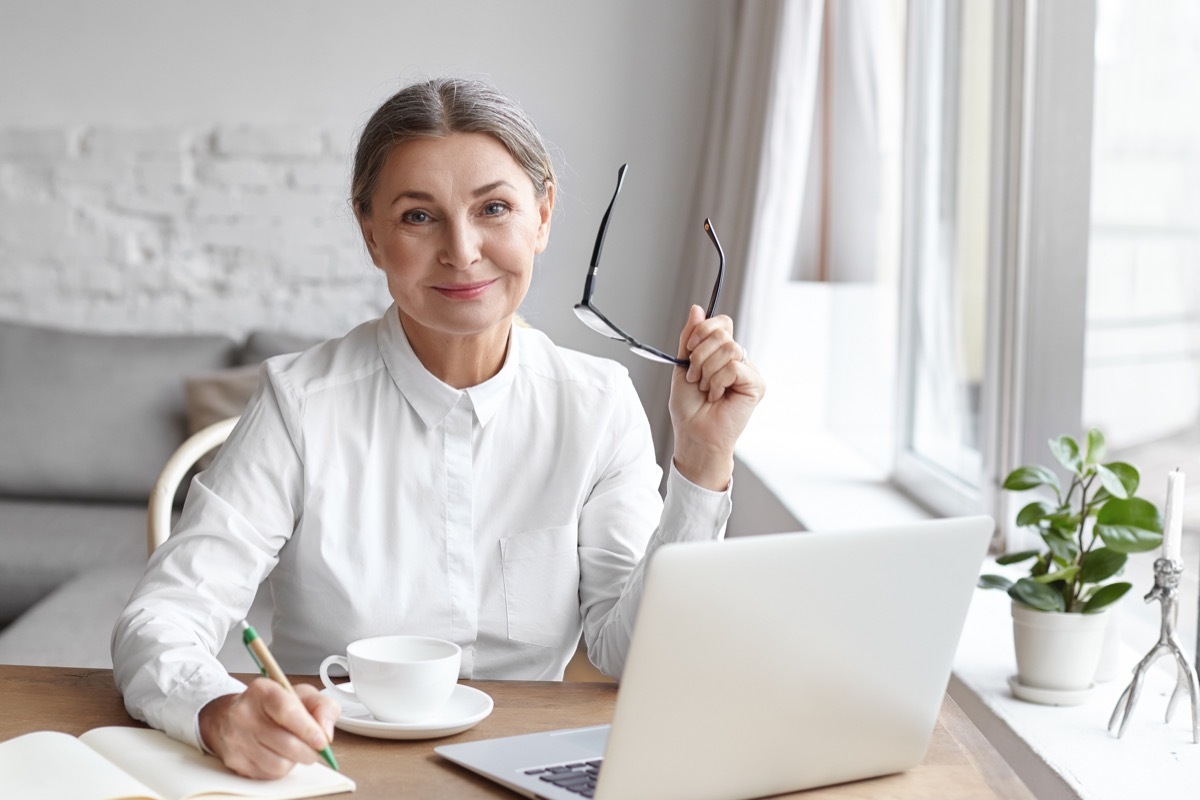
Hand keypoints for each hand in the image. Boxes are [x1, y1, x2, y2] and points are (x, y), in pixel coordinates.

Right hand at [199, 678, 339, 778]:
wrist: (232, 716)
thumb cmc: (274, 705)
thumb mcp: (303, 695)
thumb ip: (323, 707)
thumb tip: (326, 733)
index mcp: (263, 691)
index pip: (286, 711)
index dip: (307, 729)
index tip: (322, 741)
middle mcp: (244, 714)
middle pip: (286, 743)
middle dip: (309, 750)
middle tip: (316, 748)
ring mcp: (236, 739)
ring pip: (279, 763)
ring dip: (295, 760)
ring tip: (294, 748)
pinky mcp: (234, 761)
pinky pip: (268, 774)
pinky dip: (281, 768)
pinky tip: (278, 754)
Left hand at [668, 305, 764, 490]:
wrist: (694, 433)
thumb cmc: (689, 407)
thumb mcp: (682, 365)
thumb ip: (690, 337)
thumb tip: (697, 309)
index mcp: (721, 353)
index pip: (721, 323)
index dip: (703, 330)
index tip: (689, 349)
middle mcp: (738, 359)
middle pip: (722, 333)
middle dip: (699, 355)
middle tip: (695, 377)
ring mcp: (748, 371)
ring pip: (728, 349)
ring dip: (707, 371)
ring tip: (706, 389)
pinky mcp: (756, 384)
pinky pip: (734, 367)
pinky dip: (718, 382)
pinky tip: (717, 397)